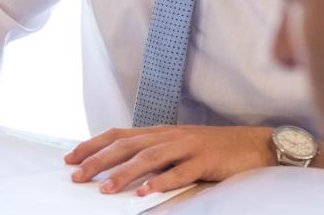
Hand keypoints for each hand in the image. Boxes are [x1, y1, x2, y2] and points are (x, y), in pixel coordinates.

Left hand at [65, 125, 274, 194]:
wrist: (253, 144)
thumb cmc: (212, 148)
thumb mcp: (177, 146)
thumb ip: (152, 153)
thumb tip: (120, 167)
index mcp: (159, 132)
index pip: (117, 135)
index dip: (92, 145)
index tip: (70, 158)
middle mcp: (168, 136)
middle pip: (126, 146)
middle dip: (98, 160)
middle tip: (77, 176)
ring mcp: (187, 147)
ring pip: (148, 158)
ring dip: (124, 174)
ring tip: (105, 188)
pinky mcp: (205, 161)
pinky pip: (179, 173)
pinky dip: (160, 182)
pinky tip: (145, 192)